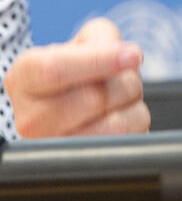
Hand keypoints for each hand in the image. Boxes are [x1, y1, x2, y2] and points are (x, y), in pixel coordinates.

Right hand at [5, 17, 149, 137]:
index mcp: (24, 79)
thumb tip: (125, 55)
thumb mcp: (85, 41)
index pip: (55, 69)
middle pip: (95, 97)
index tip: (133, 55)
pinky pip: (130, 138)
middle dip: (125, 80)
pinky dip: (137, 121)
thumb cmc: (82, 70)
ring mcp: (55, 149)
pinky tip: (119, 115)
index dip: (100, 60)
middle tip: (120, 77)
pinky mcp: (85, 164)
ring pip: (117, 122)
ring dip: (132, 102)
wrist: (81, 104)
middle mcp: (31, 119)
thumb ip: (103, 36)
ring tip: (118, 97)